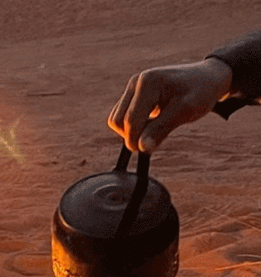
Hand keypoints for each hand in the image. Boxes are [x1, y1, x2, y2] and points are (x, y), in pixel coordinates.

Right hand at [108, 58, 232, 152]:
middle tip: (156, 138)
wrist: (207, 78)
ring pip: (116, 119)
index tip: (147, 151)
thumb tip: (141, 147)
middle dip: (133, 135)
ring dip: (132, 131)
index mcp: (147, 83)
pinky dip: (134, 125)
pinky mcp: (132, 94)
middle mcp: (135, 82)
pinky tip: (152, 123)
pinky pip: (121, 116)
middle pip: (118, 121)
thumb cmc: (200, 92)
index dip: (135, 140)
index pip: (130, 120)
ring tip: (157, 128)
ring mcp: (132, 87)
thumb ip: (161, 129)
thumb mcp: (186, 112)